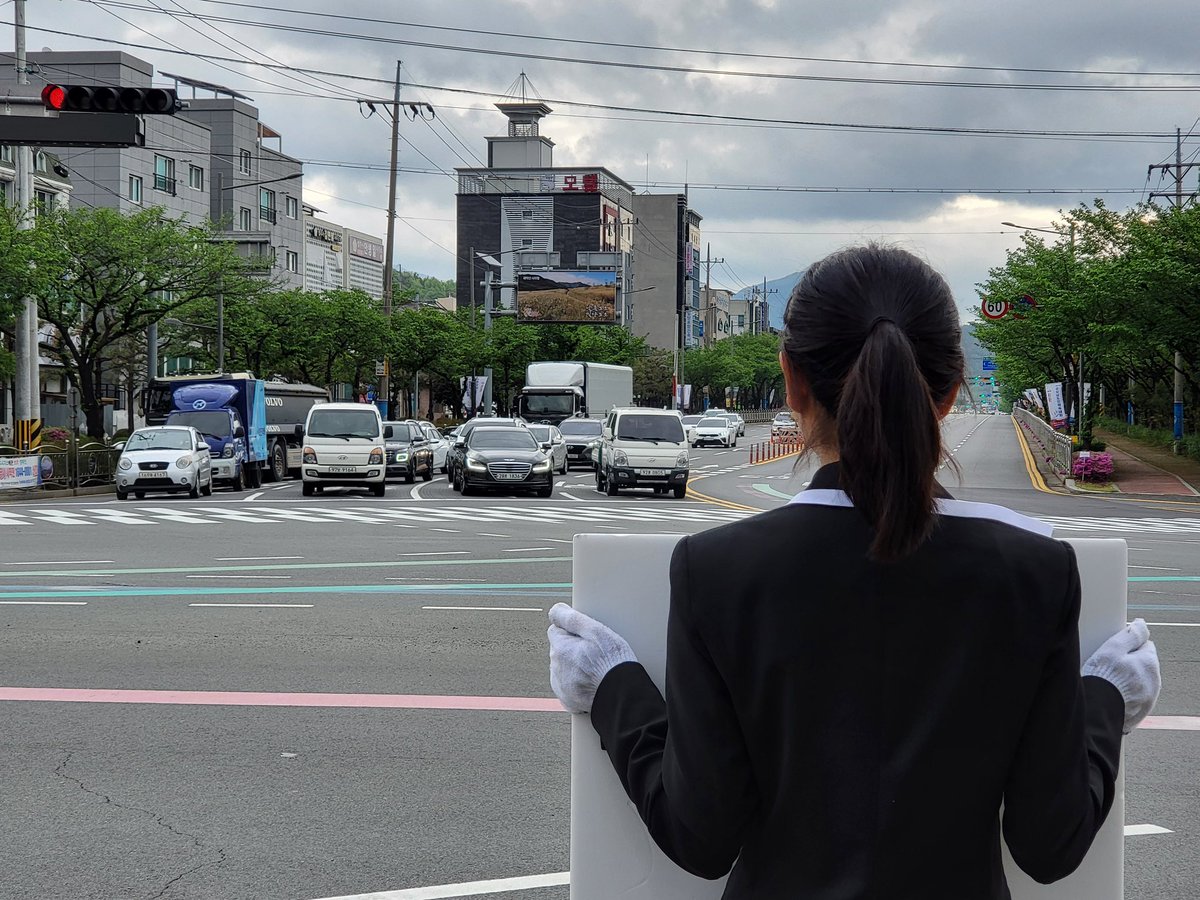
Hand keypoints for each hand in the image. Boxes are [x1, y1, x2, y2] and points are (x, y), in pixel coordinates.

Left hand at [547, 602, 636, 713]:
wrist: (623, 695)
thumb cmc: (613, 662)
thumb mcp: (597, 632)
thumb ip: (571, 618)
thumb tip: (555, 611)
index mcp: (560, 649)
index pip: (556, 629)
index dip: (573, 631)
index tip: (588, 637)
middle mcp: (556, 668)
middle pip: (560, 649)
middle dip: (573, 648)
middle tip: (596, 652)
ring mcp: (561, 686)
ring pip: (563, 667)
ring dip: (574, 665)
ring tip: (596, 668)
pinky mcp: (567, 700)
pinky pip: (568, 685)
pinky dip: (577, 682)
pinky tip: (593, 681)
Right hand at [1081, 618, 1160, 732]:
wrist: (1097, 711)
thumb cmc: (1102, 679)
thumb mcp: (1112, 649)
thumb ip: (1130, 634)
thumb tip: (1141, 624)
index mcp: (1149, 663)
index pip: (1144, 645)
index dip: (1127, 645)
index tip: (1113, 649)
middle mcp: (1154, 681)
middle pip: (1141, 664)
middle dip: (1128, 663)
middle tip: (1108, 665)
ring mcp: (1148, 697)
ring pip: (1138, 680)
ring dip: (1127, 679)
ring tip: (1107, 681)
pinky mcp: (1141, 710)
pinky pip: (1134, 696)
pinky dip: (1125, 694)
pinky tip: (1110, 693)